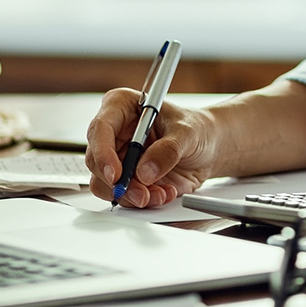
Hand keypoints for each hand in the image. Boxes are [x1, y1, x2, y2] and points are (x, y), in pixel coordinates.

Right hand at [85, 86, 219, 207]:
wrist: (209, 148)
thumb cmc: (197, 128)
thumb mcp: (188, 133)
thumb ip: (168, 150)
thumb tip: (144, 172)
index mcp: (122, 106)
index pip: (100, 128)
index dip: (104, 153)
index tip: (116, 174)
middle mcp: (114, 132)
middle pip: (96, 161)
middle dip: (119, 182)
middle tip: (143, 193)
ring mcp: (118, 156)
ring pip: (105, 183)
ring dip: (131, 194)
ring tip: (159, 193)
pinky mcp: (126, 178)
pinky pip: (121, 195)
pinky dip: (140, 200)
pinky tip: (162, 193)